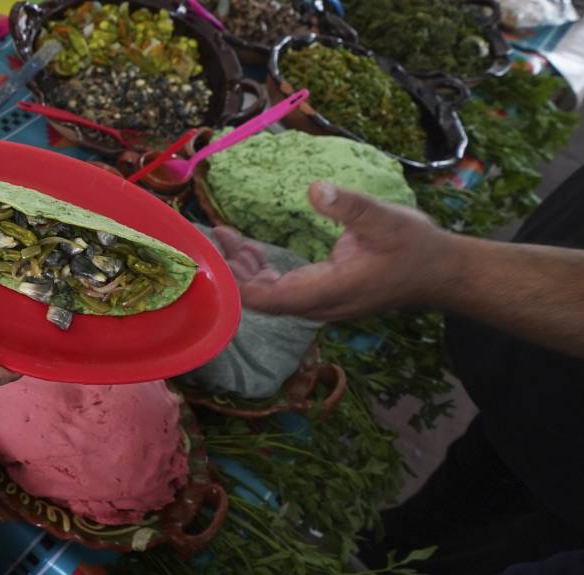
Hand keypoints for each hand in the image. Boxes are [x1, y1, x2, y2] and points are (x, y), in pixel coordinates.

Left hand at [214, 182, 460, 320]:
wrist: (440, 273)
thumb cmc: (415, 248)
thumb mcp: (387, 220)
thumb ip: (350, 207)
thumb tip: (315, 189)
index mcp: (330, 291)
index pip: (272, 299)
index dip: (240, 285)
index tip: (218, 260)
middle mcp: (319, 304)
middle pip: (264, 297)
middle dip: (236, 270)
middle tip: (215, 238)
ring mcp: (320, 301)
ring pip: (272, 293)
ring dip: (246, 268)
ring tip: (225, 237)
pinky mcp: (322, 293)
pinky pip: (283, 286)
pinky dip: (263, 269)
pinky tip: (248, 248)